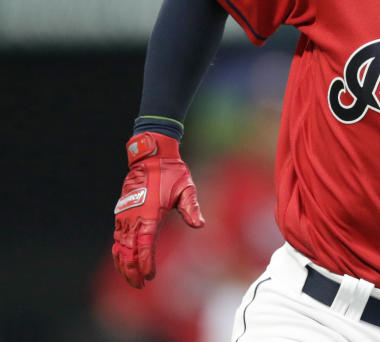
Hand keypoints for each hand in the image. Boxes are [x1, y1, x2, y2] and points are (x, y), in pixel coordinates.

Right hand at [112, 132, 204, 287]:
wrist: (151, 156)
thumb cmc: (171, 173)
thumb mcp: (186, 188)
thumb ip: (192, 207)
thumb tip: (200, 224)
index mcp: (150, 213)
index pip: (144, 245)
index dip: (145, 263)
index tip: (150, 276)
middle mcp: (134, 216)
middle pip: (128, 251)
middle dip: (132, 270)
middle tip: (140, 284)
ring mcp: (125, 215)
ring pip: (120, 246)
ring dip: (123, 264)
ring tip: (131, 278)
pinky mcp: (122, 212)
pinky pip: (117, 236)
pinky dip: (118, 251)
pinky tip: (122, 261)